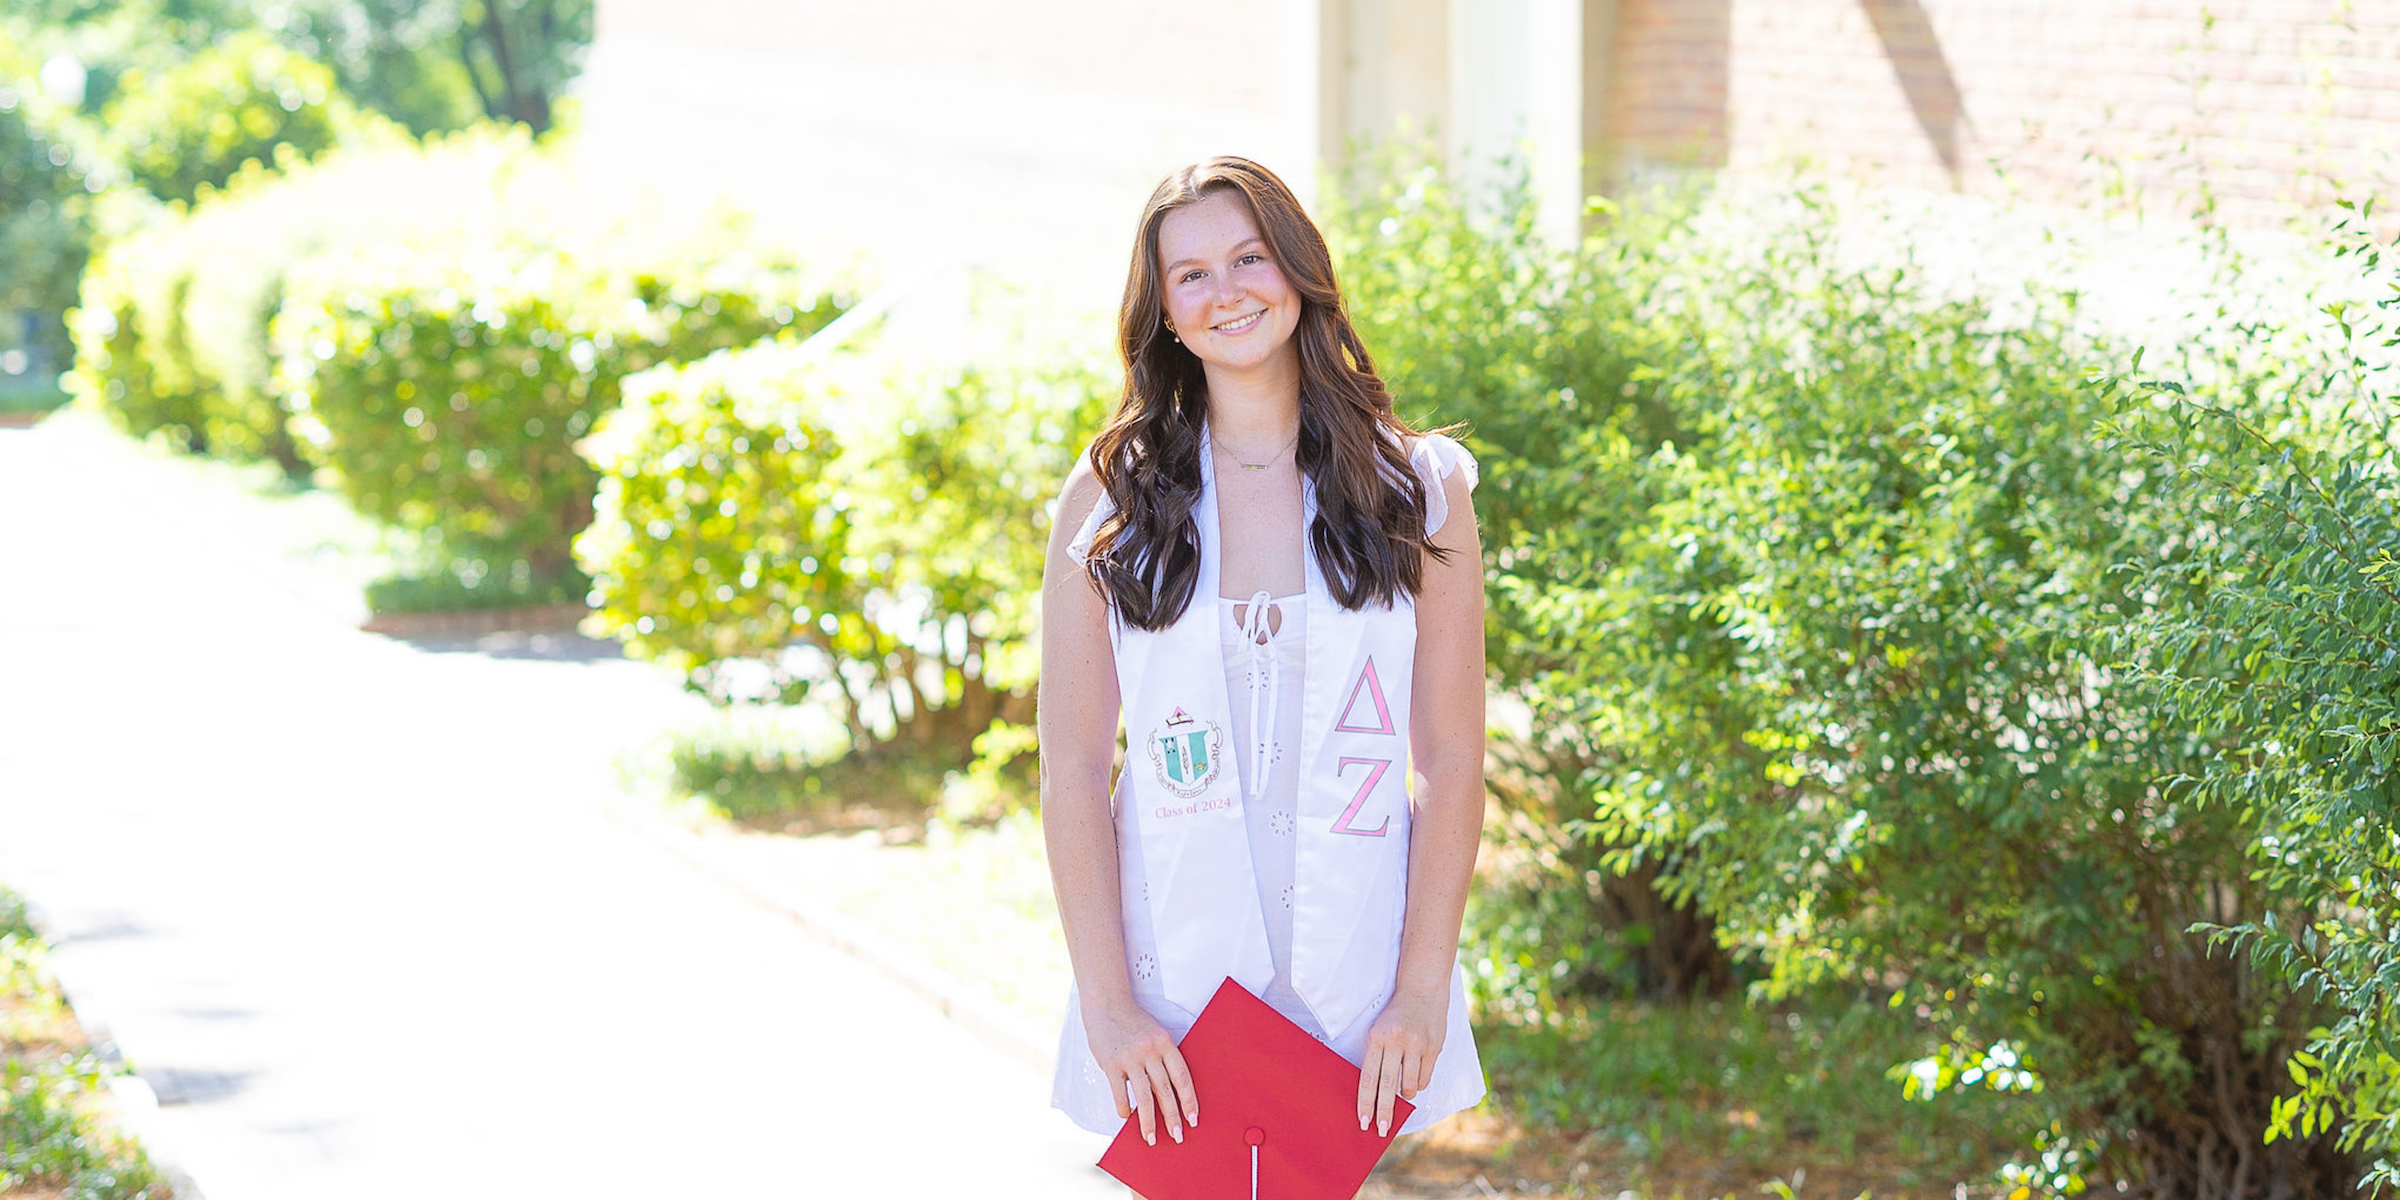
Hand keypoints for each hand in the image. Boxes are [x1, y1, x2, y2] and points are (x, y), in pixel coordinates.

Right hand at [1084, 997, 1197, 1146]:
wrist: (1107, 1004)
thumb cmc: (1134, 1023)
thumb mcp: (1156, 1035)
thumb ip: (1163, 1059)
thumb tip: (1171, 1093)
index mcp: (1165, 1043)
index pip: (1182, 1077)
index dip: (1189, 1100)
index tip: (1193, 1119)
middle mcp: (1150, 1051)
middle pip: (1165, 1091)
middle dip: (1172, 1117)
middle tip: (1177, 1136)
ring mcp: (1130, 1058)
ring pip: (1144, 1097)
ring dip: (1148, 1122)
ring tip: (1151, 1138)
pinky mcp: (1111, 1063)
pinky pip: (1120, 1092)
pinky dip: (1124, 1108)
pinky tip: (1126, 1117)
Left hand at [1356, 986, 1446, 1136]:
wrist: (1422, 989)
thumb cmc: (1395, 1015)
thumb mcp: (1379, 1031)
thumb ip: (1377, 1057)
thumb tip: (1376, 1093)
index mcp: (1377, 1038)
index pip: (1368, 1078)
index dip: (1365, 1103)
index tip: (1364, 1121)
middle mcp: (1396, 1041)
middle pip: (1387, 1087)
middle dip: (1383, 1112)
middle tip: (1381, 1129)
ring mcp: (1417, 1045)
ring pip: (1409, 1086)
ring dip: (1404, 1095)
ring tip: (1402, 1093)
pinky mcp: (1434, 1047)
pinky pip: (1424, 1078)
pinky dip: (1418, 1084)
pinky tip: (1415, 1079)